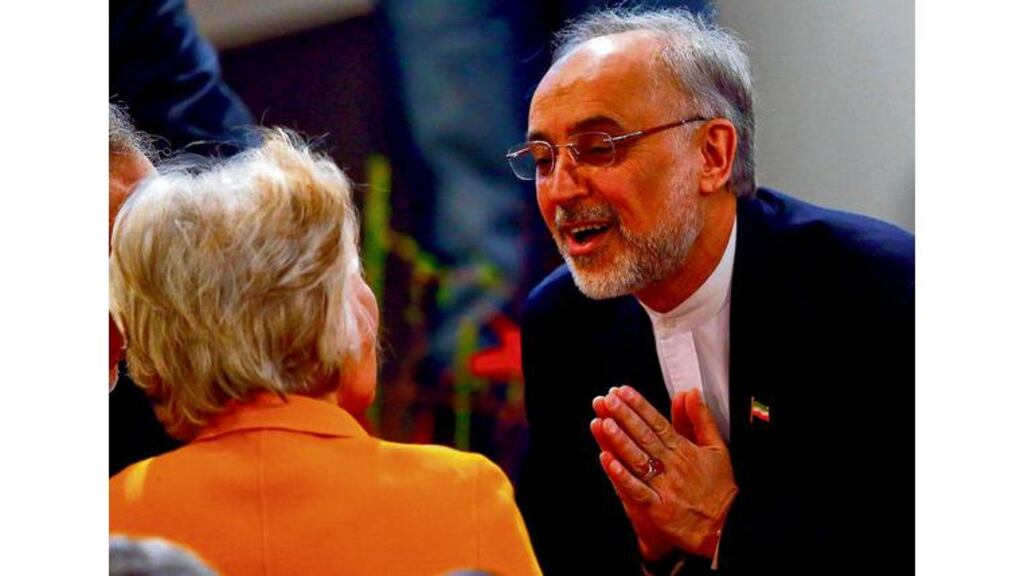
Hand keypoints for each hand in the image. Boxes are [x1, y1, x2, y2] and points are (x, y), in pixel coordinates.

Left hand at [591, 386, 736, 559]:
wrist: (723, 529)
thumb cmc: (718, 490)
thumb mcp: (717, 449)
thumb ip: (701, 420)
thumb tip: (690, 394)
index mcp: (685, 451)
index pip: (659, 423)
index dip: (640, 406)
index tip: (624, 392)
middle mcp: (673, 467)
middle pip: (645, 437)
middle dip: (625, 417)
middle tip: (609, 400)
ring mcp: (663, 488)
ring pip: (638, 460)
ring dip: (620, 441)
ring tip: (604, 422)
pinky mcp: (656, 510)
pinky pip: (636, 490)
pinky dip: (621, 476)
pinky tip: (607, 461)